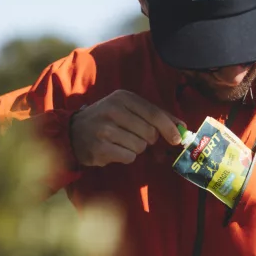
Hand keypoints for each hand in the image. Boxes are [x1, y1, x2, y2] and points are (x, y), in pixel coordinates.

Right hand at [70, 90, 184, 166]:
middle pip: (149, 133)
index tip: (177, 138)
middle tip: (133, 136)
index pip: (154, 113)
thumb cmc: (108, 120)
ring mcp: (104, 129)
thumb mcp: (128, 109)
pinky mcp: (99, 147)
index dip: (169, 127)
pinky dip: (125, 157)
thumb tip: (182, 127)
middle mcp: (113, 110)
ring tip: (119, 142)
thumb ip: (154, 115)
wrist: (73, 132)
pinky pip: (128, 157)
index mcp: (123, 97)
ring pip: (140, 146)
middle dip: (147, 139)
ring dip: (135, 148)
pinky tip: (113, 150)